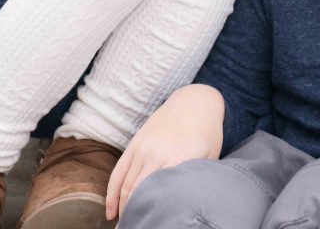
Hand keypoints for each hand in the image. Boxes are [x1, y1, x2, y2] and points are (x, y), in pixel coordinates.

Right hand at [105, 85, 223, 219]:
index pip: (157, 196)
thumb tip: (185, 207)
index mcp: (176, 160)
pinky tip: (110, 209)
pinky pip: (118, 171)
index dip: (150, 215)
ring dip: (120, 208)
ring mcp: (143, 147)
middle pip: (136, 193)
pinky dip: (111, 192)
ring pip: (125, 185)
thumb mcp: (209, 159)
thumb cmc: (207, 134)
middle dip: (132, 216)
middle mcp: (155, 154)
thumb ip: (194, 180)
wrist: (195, 102)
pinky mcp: (135, 143)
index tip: (147, 228)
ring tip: (121, 228)